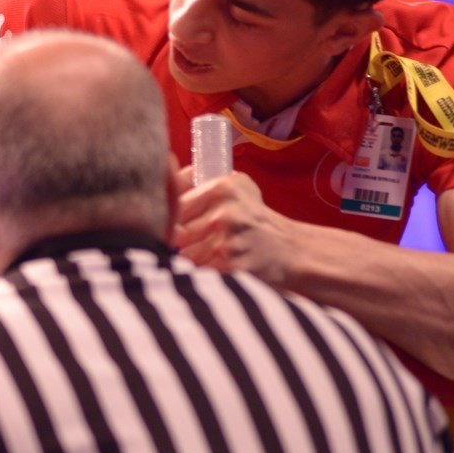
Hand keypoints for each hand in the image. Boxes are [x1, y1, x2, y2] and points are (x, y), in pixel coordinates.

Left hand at [172, 171, 300, 287]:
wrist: (290, 249)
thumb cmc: (253, 217)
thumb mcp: (234, 187)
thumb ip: (197, 180)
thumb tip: (163, 180)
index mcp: (222, 189)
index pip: (175, 205)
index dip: (170, 218)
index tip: (174, 224)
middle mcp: (225, 214)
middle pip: (176, 232)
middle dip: (178, 240)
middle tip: (185, 243)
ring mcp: (227, 242)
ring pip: (185, 253)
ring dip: (189, 257)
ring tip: (204, 254)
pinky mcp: (231, 267)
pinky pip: (199, 270)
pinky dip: (201, 272)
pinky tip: (213, 266)